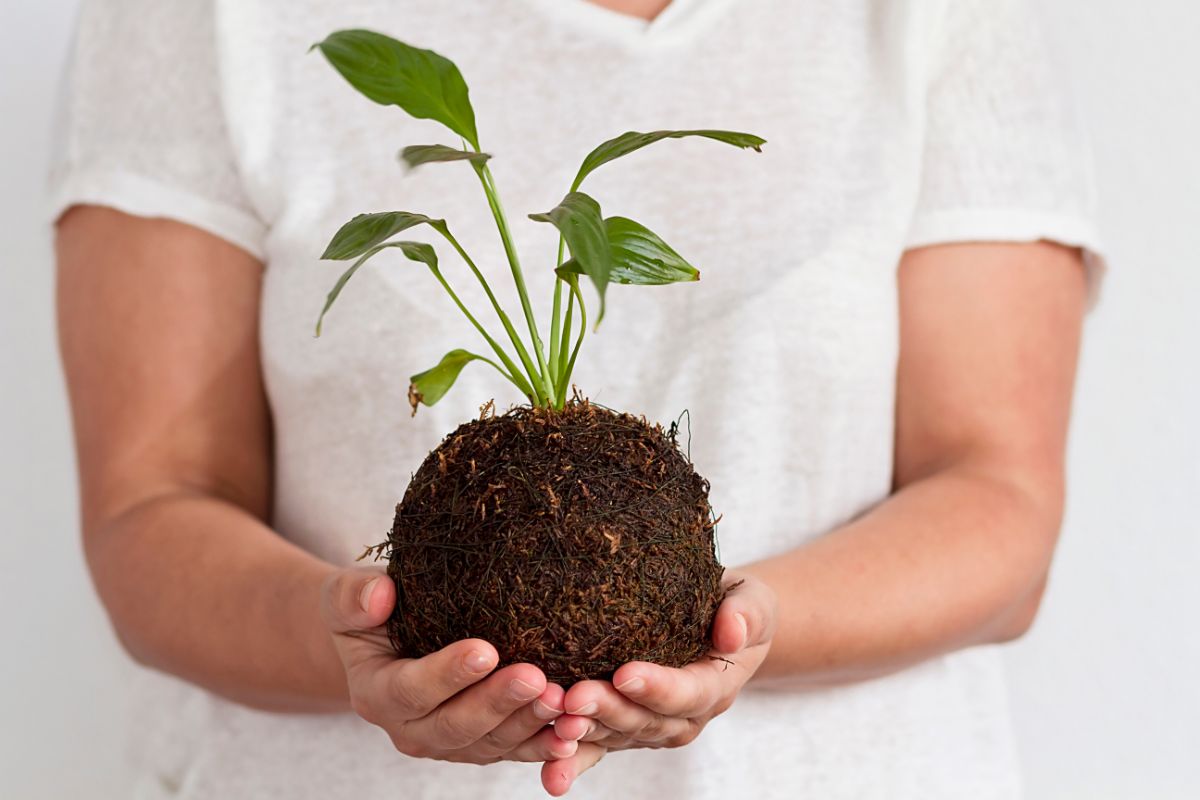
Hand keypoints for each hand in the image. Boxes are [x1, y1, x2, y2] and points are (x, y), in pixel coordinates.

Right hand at [320, 568, 576, 763]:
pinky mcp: (481, 745)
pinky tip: (574, 732)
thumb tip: (380, 595)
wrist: (385, 643)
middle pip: (457, 725)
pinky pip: (515, 751)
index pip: (411, 689)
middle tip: (536, 676)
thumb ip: (354, 597)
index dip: (447, 674)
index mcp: (376, 694)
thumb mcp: (348, 598)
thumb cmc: (371, 614)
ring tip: (563, 699)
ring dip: (528, 725)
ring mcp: (449, 744)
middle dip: (498, 703)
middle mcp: (411, 730)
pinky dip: (545, 745)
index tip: (485, 649)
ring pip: (491, 744)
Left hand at [547, 572, 774, 786]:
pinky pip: (601, 748)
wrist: (719, 623)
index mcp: (716, 685)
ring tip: (557, 722)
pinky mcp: (625, 728)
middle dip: (611, 711)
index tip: (624, 673)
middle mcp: (684, 715)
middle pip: (647, 721)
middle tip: (575, 697)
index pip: (688, 692)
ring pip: (619, 735)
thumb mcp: (752, 599)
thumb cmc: (734, 605)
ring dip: (587, 734)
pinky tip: (552, 774)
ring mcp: (653, 725)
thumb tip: (732, 632)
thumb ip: (747, 613)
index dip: (657, 688)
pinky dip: (576, 761)